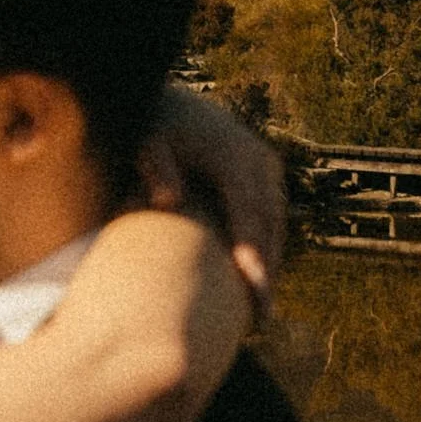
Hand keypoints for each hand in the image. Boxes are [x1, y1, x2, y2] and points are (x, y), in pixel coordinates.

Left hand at [138, 82, 286, 314]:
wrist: (174, 102)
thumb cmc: (152, 128)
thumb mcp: (146, 141)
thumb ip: (155, 167)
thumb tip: (169, 201)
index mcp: (233, 157)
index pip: (249, 214)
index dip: (255, 255)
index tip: (254, 292)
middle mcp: (257, 161)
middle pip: (269, 225)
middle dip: (268, 271)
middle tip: (261, 319)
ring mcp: (265, 166)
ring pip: (274, 224)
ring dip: (271, 264)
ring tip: (260, 310)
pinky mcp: (264, 173)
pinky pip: (270, 217)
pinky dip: (266, 246)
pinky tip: (255, 280)